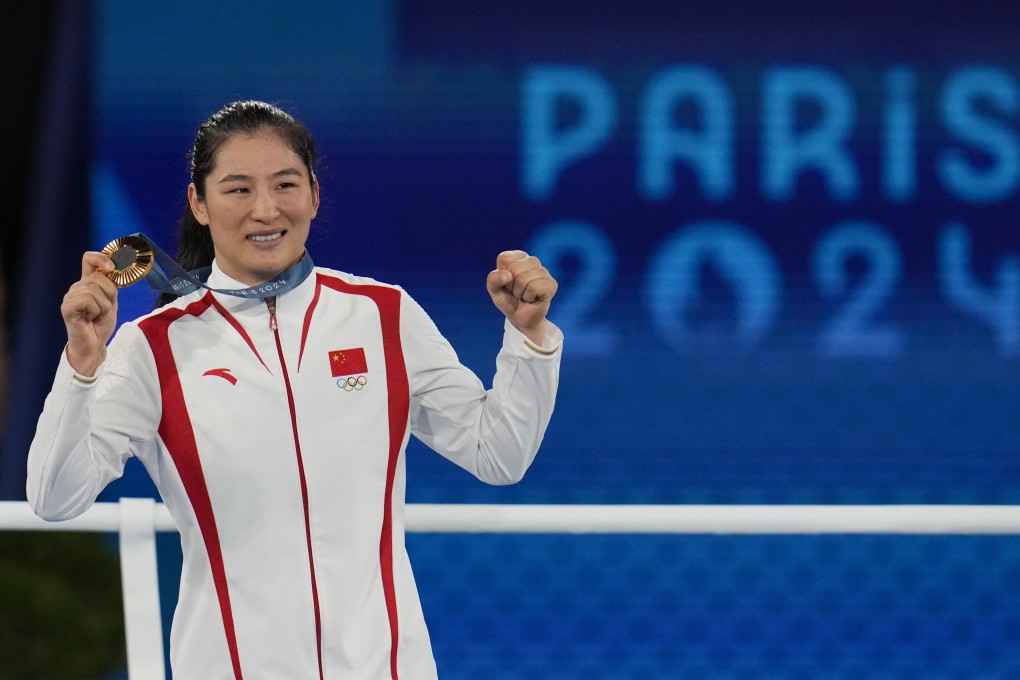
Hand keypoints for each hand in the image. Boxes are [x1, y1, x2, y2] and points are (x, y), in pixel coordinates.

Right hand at [61, 251, 118, 374]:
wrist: (94, 344)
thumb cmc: (101, 324)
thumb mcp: (111, 301)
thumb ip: (112, 285)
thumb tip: (116, 268)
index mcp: (86, 283)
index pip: (89, 259)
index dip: (101, 258)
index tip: (112, 267)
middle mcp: (76, 287)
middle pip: (99, 277)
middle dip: (109, 295)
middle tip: (103, 309)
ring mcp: (70, 296)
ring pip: (94, 289)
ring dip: (103, 306)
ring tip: (96, 315)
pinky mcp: (67, 307)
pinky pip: (88, 299)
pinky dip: (95, 310)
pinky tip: (89, 318)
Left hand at [486, 250, 557, 343]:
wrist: (520, 318)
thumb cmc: (508, 300)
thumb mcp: (494, 289)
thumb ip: (493, 279)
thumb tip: (508, 275)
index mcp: (518, 257)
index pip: (505, 258)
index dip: (501, 275)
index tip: (507, 283)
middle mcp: (533, 261)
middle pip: (514, 268)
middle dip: (511, 285)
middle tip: (516, 291)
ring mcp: (544, 271)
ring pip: (523, 279)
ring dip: (520, 292)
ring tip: (524, 295)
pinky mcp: (552, 284)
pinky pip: (534, 287)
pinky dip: (528, 297)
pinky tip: (532, 298)